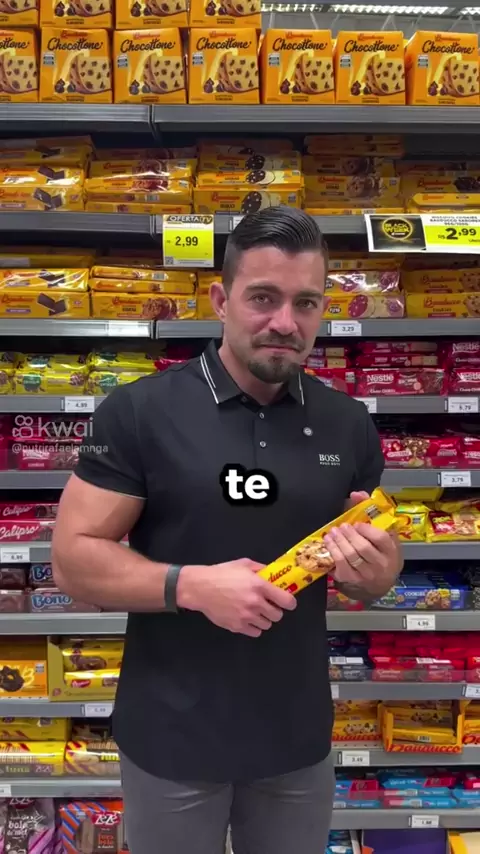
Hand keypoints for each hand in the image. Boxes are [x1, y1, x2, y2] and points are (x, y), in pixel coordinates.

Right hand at [177, 558, 296, 637]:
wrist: (200, 588)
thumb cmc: (221, 573)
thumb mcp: (243, 564)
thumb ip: (260, 569)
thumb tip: (273, 574)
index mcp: (259, 586)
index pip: (287, 601)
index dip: (290, 603)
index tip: (287, 602)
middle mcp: (255, 603)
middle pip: (278, 616)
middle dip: (275, 610)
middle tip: (267, 605)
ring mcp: (246, 616)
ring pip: (267, 625)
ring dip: (264, 619)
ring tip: (255, 612)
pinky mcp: (237, 626)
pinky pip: (255, 632)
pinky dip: (254, 627)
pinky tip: (247, 619)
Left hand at [324, 491, 402, 598]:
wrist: (380, 583)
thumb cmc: (383, 554)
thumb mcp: (385, 535)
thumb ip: (371, 512)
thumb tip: (356, 493)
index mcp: (391, 551)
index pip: (381, 539)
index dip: (367, 529)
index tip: (357, 524)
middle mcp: (381, 565)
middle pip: (363, 548)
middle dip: (349, 535)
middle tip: (341, 526)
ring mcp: (366, 575)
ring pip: (350, 556)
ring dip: (338, 542)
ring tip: (332, 532)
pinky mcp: (352, 580)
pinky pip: (340, 566)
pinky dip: (333, 552)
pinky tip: (329, 543)